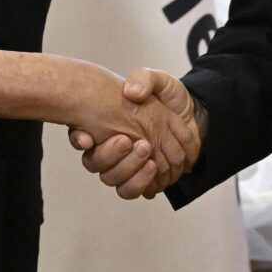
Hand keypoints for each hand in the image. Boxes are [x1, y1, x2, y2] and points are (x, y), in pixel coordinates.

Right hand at [69, 69, 202, 198]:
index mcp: (105, 125)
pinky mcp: (144, 179)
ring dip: (131, 175)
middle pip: (98, 167)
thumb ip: (144, 80)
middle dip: (116, 159)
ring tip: (150, 161)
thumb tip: (130, 92)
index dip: (80, 140)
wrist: (191, 113)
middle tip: (141, 145)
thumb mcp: (157, 80)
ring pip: (116, 183)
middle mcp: (111, 149)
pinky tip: (154, 169)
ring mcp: (127, 166)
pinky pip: (136, 191)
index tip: (93, 137)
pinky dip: (144, 184)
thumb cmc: (168, 97)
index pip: (81, 139)